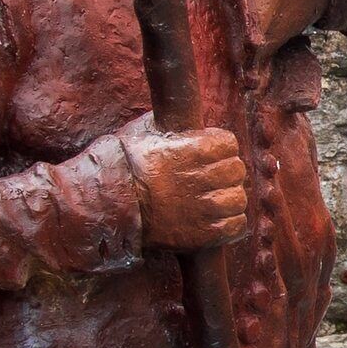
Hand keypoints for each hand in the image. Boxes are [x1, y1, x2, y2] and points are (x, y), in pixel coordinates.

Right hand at [127, 125, 249, 250]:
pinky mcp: (203, 234)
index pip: (229, 143)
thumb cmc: (122, 167)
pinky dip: (230, 223)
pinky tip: (217, 220)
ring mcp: (204, 207)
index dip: (221, 148)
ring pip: (238, 200)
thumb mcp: (140, 133)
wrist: (108, 207)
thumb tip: (176, 113)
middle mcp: (202, 177)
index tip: (212, 154)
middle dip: (226, 173)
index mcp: (192, 149)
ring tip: (214, 201)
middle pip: (236, 170)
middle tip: (212, 179)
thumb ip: (166, 125)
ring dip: (229, 199)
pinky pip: (235, 226)